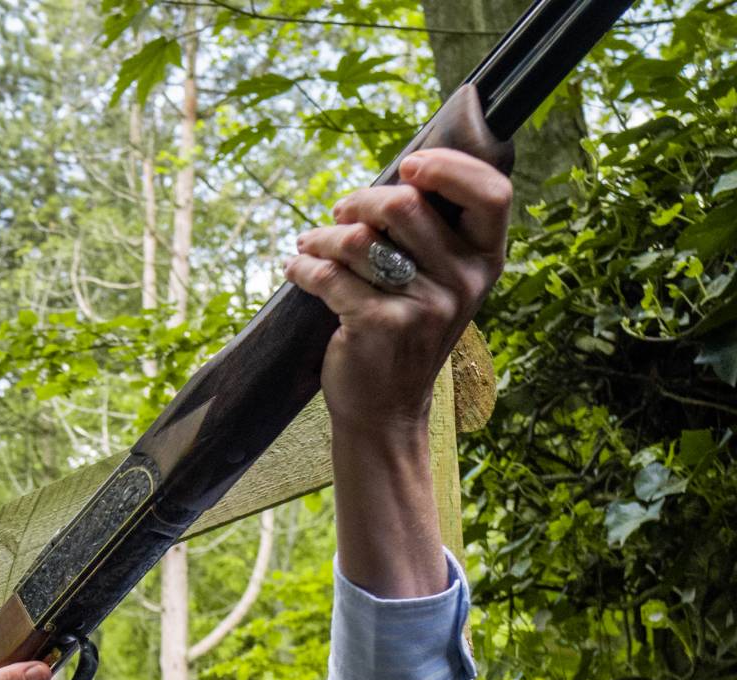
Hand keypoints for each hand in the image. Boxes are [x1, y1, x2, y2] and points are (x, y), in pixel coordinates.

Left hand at [284, 147, 510, 438]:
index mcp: (486, 260)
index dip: (449, 167)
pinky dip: (303, 267)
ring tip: (310, 245)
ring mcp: (423, 306)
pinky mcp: (379, 325)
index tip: (408, 165)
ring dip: (323, 236)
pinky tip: (295, 268)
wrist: (387, 408)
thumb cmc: (408, 332)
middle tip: (340, 213)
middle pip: (405, 205)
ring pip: (359, 239)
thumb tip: (401, 175)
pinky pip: (329, 275)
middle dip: (360, 201)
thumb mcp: (441, 282)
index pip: (491, 193)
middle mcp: (463, 281)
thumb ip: (434, 234)